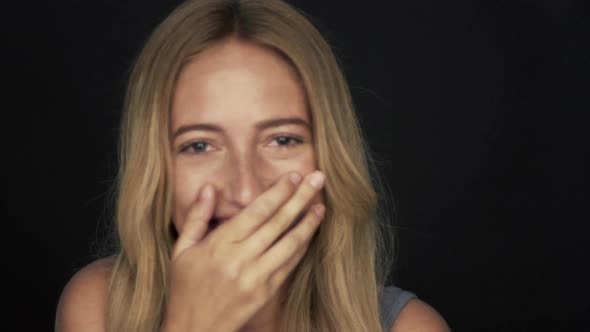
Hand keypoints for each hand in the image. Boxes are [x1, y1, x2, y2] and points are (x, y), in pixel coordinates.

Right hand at [161, 171, 325, 331]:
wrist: (195, 330)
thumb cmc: (185, 289)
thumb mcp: (182, 250)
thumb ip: (196, 217)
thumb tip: (208, 188)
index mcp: (220, 245)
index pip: (257, 211)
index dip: (278, 192)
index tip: (293, 176)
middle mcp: (241, 259)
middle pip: (278, 222)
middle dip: (300, 198)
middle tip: (318, 179)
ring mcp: (256, 277)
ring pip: (289, 244)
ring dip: (308, 223)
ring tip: (321, 206)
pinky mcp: (266, 292)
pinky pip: (289, 265)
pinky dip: (302, 247)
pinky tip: (309, 233)